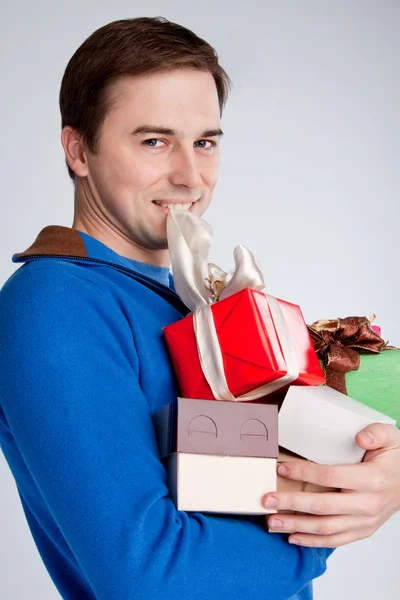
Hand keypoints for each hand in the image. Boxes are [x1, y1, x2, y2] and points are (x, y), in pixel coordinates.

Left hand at [262, 423, 399, 547]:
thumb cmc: (395, 459)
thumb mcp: (391, 437)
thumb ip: (376, 432)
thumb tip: (360, 436)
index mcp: (370, 480)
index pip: (330, 476)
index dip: (304, 472)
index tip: (281, 468)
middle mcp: (367, 504)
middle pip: (322, 506)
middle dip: (291, 504)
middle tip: (266, 500)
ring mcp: (364, 521)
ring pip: (325, 528)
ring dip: (296, 527)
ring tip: (271, 523)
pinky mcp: (362, 531)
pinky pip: (335, 540)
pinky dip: (312, 542)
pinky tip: (292, 537)